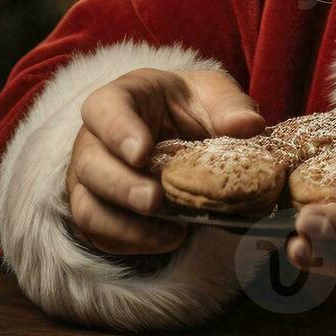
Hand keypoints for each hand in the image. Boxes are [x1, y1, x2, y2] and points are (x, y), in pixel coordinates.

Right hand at [65, 67, 262, 255]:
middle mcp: (95, 139)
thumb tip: (249, 125)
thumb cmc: (190, 105)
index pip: (103, 109)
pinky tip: (170, 240)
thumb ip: (229, 106)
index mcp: (121, 99)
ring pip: (86, 206)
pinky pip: (100, 233)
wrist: (180, 129)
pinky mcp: (98, 209)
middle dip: (121, 186)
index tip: (142, 153)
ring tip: (172, 233)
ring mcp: (91, 178)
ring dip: (125, 225)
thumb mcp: (213, 93)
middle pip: (90, 164)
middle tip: (154, 200)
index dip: (117, 132)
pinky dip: (133, 242)